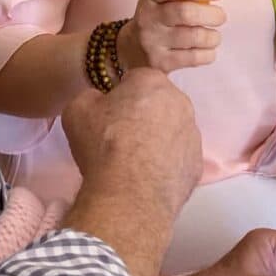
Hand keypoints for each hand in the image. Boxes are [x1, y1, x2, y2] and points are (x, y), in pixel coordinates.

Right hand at [62, 67, 201, 217]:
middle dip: (143, 114)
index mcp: (152, 81)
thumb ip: (91, 96)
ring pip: (172, 130)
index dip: (120, 95)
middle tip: (120, 136)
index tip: (109, 113)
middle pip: (158, 102)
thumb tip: (101, 102)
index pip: (135, 79)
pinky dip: (166, 163)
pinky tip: (147, 176)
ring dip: (156, 138)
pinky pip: (178, 157)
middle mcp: (180, 102)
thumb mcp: (77, 109)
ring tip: (134, 161)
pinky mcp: (197, 165)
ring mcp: (193, 135)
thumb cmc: (103, 145)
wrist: (129, 195)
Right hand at [117, 0, 225, 73]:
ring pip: (194, 37)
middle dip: (212, 14)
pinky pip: (194, 58)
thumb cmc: (158, 17)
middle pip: (186, 13)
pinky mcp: (161, 63)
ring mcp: (153, 42)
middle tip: (220, 16)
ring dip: (213, 36)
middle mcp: (148, 18)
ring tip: (214, 35)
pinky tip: (206, 49)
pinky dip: (208, 53)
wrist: (132, 49)